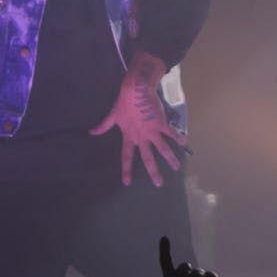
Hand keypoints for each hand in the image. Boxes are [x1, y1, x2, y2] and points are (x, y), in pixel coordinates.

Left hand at [90, 52, 184, 187]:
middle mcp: (141, 137)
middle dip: (153, 172)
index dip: (126, 170)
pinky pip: (171, 133)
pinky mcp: (161, 124)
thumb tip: (91, 132)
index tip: (127, 183)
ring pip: (163, 149)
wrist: (136, 91)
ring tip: (176, 168)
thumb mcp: (113, 115)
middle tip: (159, 184)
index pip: (126, 157)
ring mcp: (152, 131)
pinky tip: (184, 145)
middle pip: (148, 158)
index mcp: (129, 137)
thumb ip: (103, 126)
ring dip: (170, 159)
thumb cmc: (124, 103)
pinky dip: (178, 139)